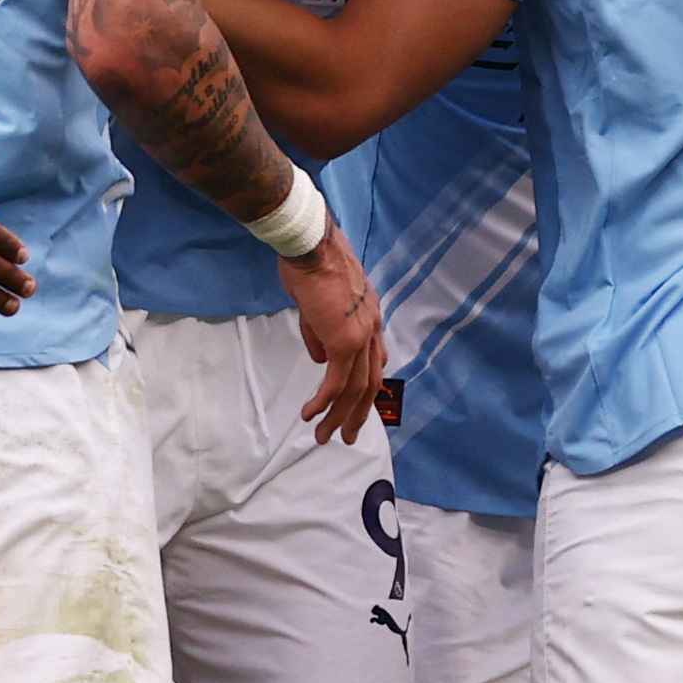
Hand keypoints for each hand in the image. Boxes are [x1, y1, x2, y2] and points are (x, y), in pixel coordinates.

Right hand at [277, 221, 387, 443]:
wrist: (311, 245)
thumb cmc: (309, 262)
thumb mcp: (315, 302)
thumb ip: (318, 332)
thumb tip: (319, 360)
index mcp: (368, 315)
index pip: (373, 359)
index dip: (365, 385)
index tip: (355, 404)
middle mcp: (371, 328)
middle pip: (369, 382)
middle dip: (357, 413)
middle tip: (344, 435)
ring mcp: (360, 336)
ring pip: (355, 389)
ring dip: (339, 416)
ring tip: (324, 436)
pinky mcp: (343, 341)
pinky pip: (335, 382)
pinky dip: (324, 402)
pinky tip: (311, 415)